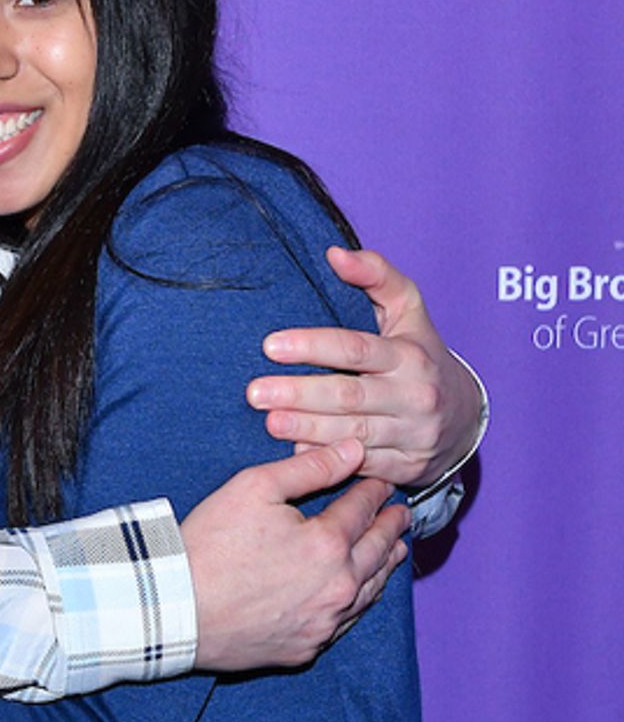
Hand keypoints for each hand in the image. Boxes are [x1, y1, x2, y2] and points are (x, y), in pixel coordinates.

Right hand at [182, 439, 408, 672]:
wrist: (174, 610)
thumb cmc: (208, 546)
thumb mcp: (254, 488)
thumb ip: (309, 467)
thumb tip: (353, 450)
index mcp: (327, 544)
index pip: (363, 510)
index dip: (374, 491)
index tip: (381, 482)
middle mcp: (336, 587)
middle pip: (377, 552)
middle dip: (391, 528)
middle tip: (401, 515)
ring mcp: (323, 622)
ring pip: (370, 591)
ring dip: (385, 566)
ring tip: (394, 550)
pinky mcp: (306, 647)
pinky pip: (347, 622)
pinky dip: (362, 600)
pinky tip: (361, 592)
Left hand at [246, 247, 482, 487]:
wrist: (465, 416)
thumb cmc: (421, 353)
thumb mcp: (409, 310)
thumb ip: (375, 275)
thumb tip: (334, 254)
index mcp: (410, 356)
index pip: (356, 349)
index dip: (312, 347)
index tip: (270, 346)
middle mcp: (414, 396)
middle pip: (349, 396)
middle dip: (299, 394)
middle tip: (256, 392)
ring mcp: (411, 435)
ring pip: (352, 434)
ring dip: (306, 429)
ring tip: (269, 421)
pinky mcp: (404, 467)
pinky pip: (360, 465)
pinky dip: (326, 458)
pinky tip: (294, 452)